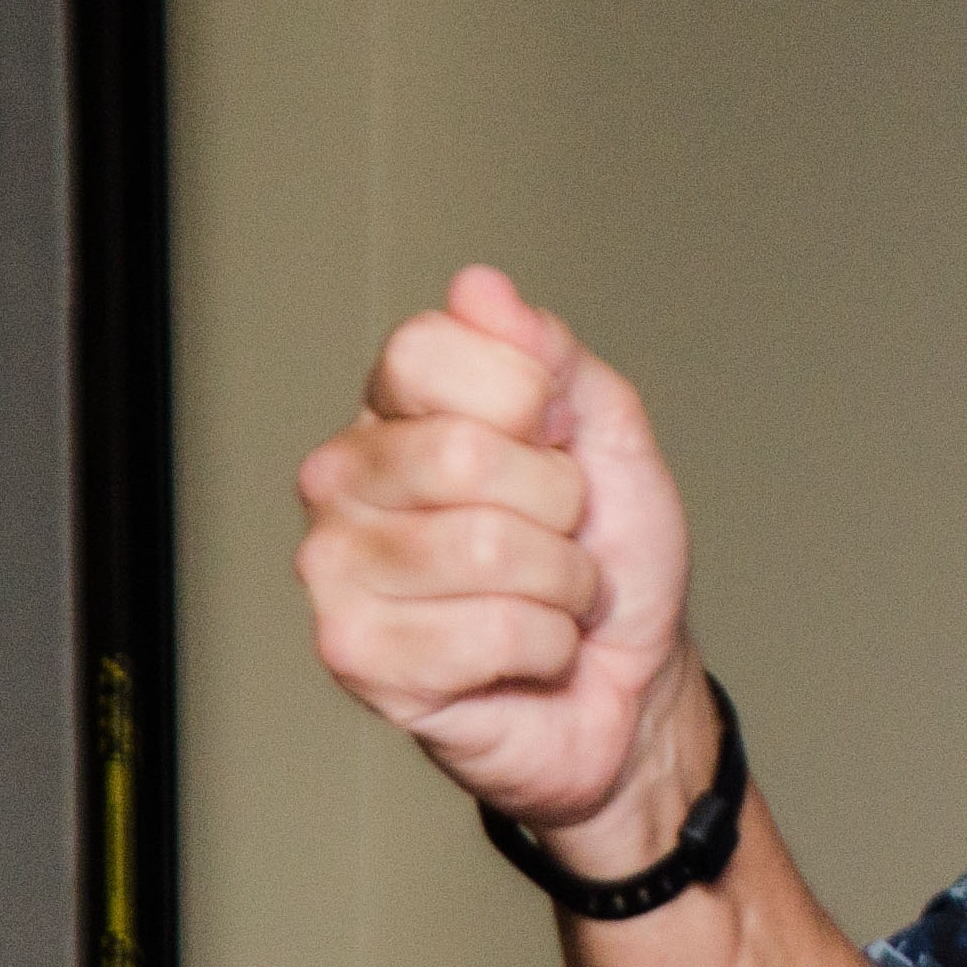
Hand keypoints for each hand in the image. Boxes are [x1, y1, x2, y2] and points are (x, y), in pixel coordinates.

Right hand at [295, 263, 704, 865]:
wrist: (630, 679)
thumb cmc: (610, 555)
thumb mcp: (607, 432)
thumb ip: (549, 355)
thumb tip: (480, 286)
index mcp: (394, 410)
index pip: (428, 350)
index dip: (528, 396)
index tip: (555, 440)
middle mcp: (343, 479)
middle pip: (460, 452)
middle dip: (558, 502)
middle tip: (559, 532)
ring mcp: (335, 568)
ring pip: (485, 547)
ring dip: (561, 582)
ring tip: (548, 595)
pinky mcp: (354, 654)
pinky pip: (492, 631)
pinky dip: (545, 645)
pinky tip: (524, 652)